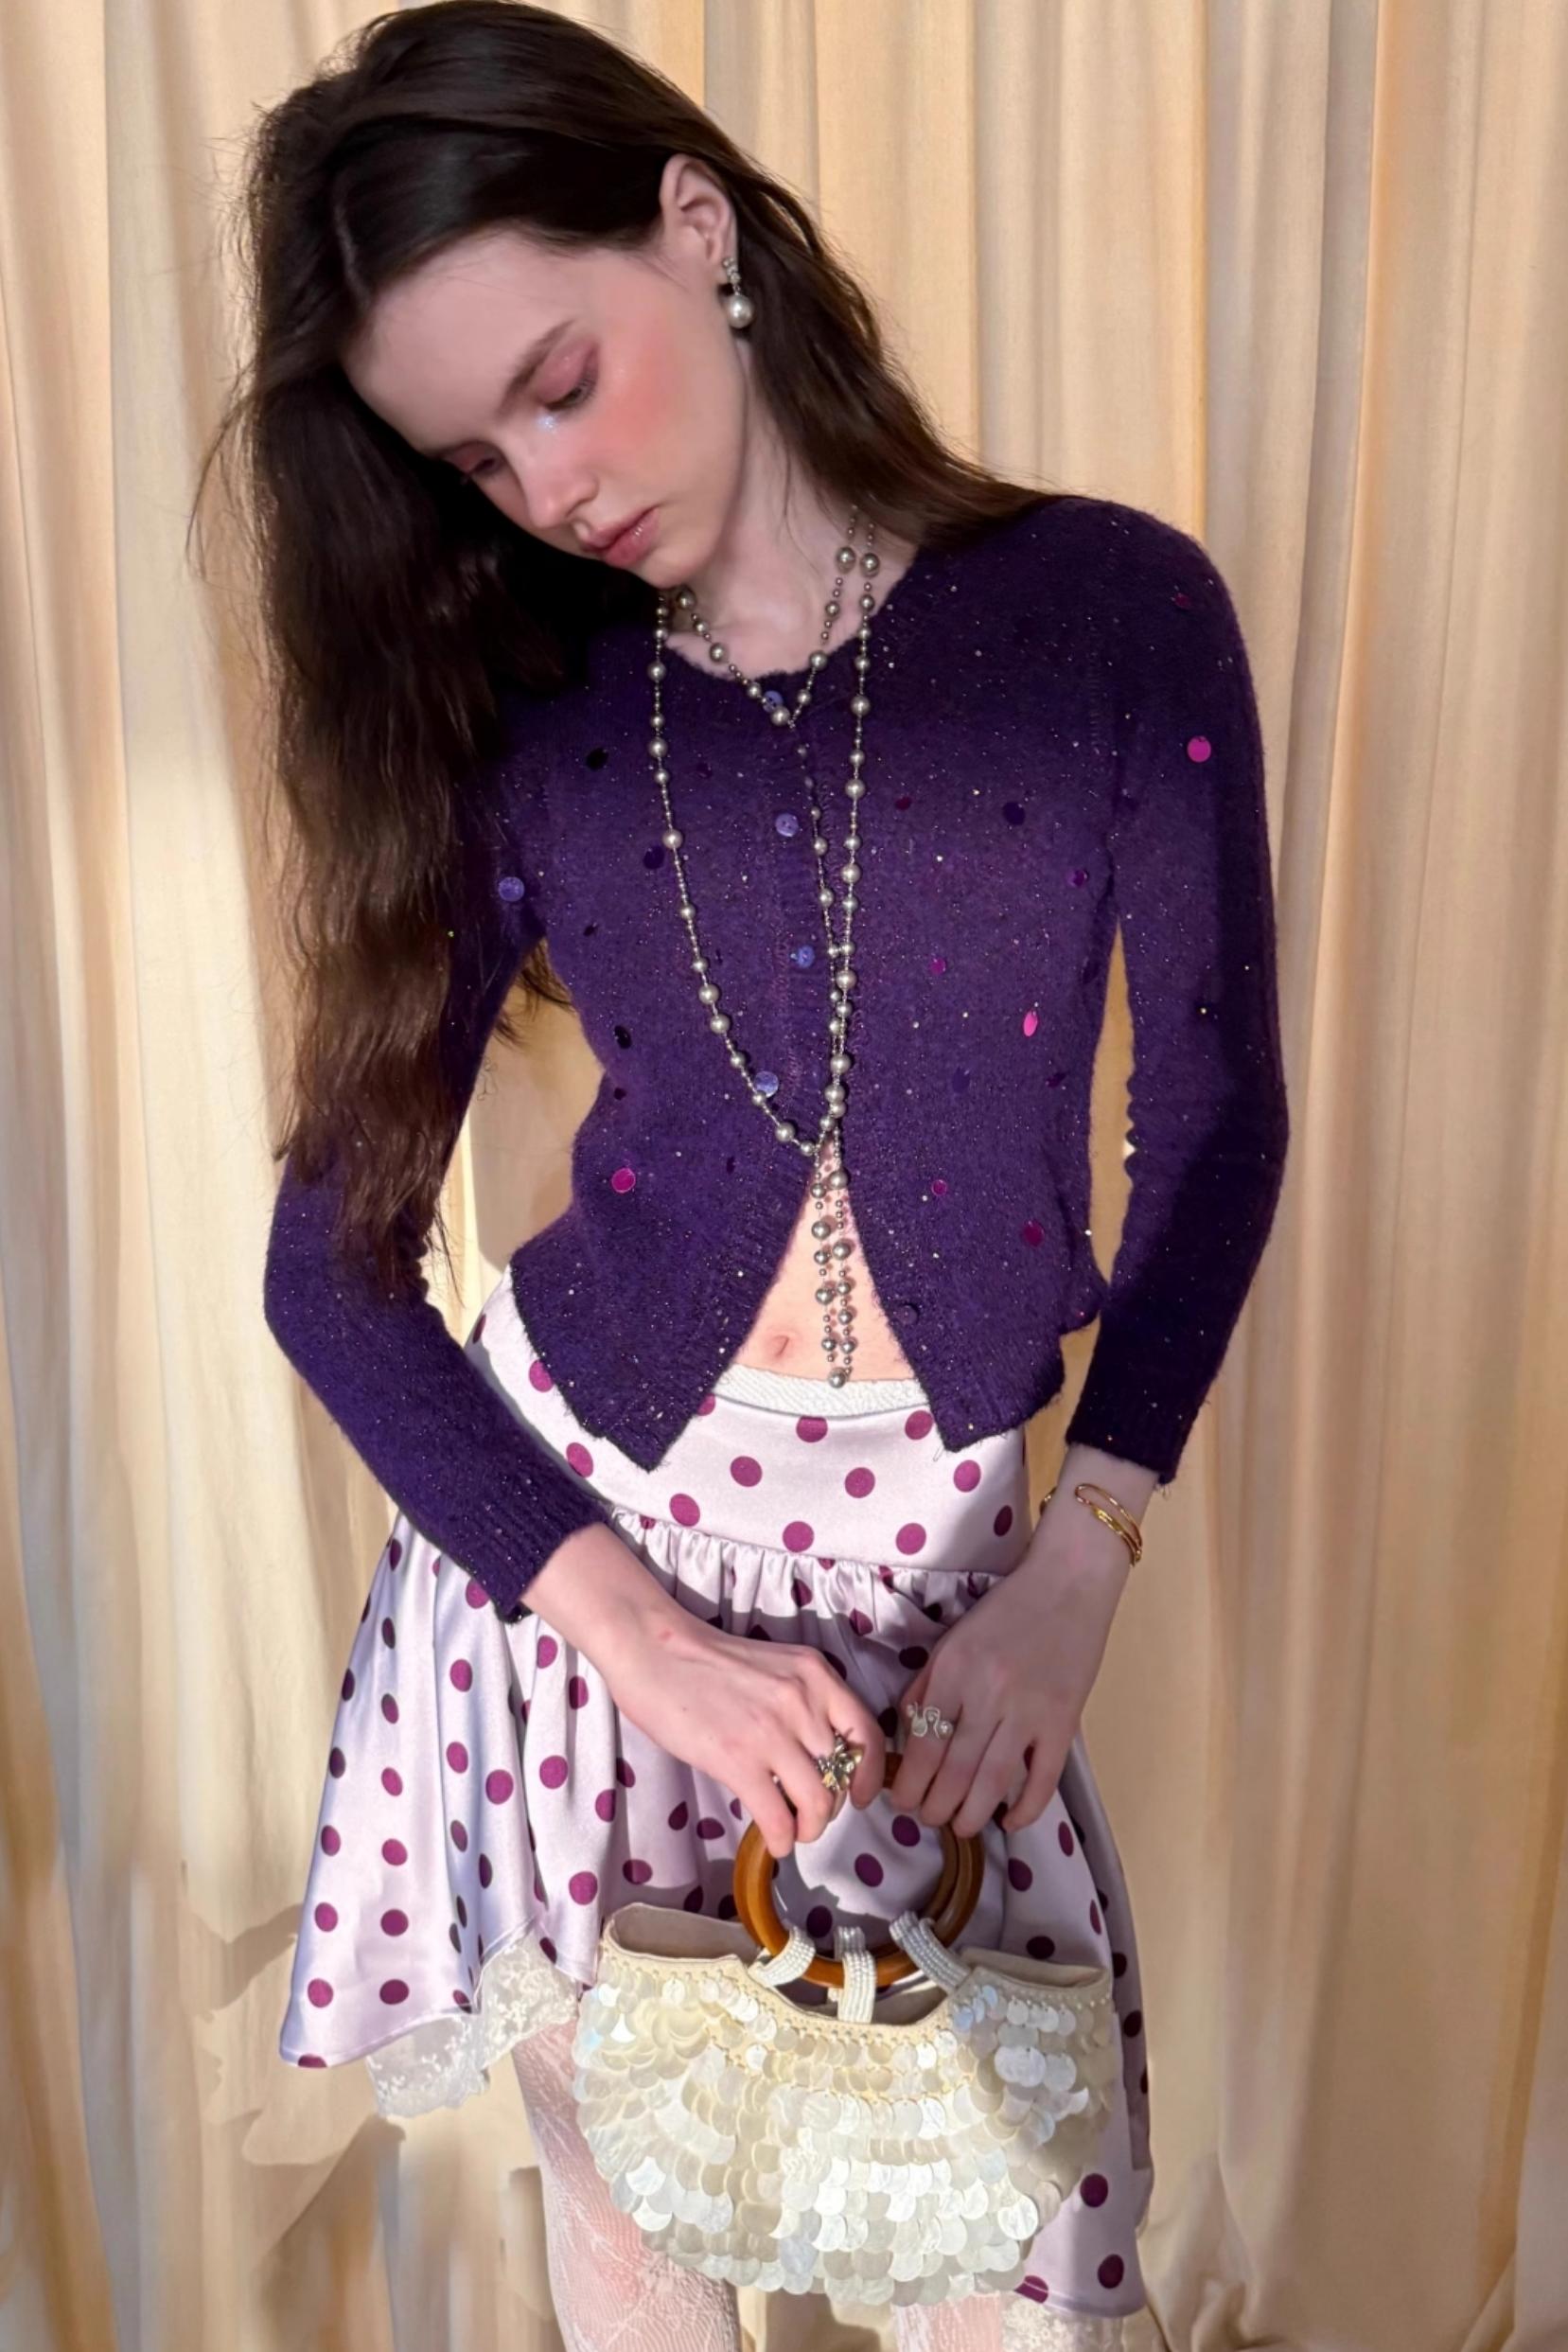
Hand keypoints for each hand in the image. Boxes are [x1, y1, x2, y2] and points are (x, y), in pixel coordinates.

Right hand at [602, 1614, 887, 1863]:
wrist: (653, 1648)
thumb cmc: (705, 1658)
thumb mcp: (774, 1666)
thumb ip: (801, 1701)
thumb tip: (815, 1755)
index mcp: (815, 1674)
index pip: (866, 1733)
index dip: (869, 1774)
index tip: (861, 1796)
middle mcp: (802, 1700)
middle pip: (841, 1775)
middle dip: (829, 1805)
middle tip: (809, 1813)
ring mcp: (772, 1731)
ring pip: (817, 1802)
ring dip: (809, 1828)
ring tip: (794, 1831)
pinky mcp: (738, 1759)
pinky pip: (778, 1817)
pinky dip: (782, 1839)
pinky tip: (774, 1840)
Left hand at [888, 1541, 1130, 1839]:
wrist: (1069, 1583)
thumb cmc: (1006, 1609)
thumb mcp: (952, 1639)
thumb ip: (925, 1685)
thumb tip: (907, 1736)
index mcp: (953, 1670)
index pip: (923, 1744)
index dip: (909, 1784)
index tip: (902, 1801)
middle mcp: (987, 1694)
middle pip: (954, 1771)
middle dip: (935, 1807)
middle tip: (929, 1819)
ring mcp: (1029, 1711)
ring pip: (993, 1782)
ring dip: (972, 1815)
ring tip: (961, 1826)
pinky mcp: (1064, 1721)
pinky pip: (1043, 1778)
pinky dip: (1026, 1808)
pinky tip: (1011, 1821)